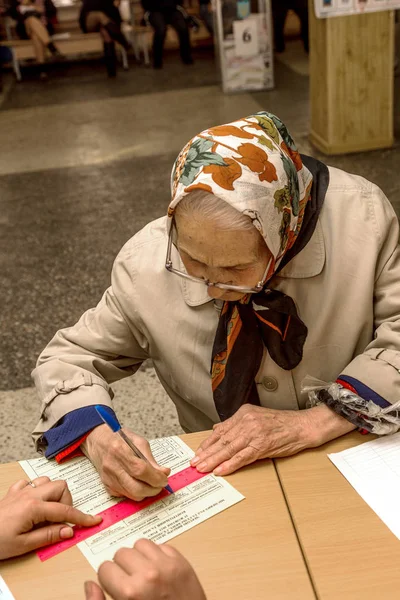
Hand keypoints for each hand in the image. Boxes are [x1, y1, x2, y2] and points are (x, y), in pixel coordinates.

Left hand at [0, 477, 101, 559]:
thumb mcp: (24, 545)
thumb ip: (49, 535)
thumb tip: (69, 530)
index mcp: (34, 507)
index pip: (66, 511)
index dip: (82, 517)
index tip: (94, 521)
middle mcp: (29, 494)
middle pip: (60, 487)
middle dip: (67, 502)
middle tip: (62, 520)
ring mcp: (20, 491)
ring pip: (47, 481)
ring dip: (53, 494)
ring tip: (49, 511)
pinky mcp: (12, 492)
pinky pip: (30, 482)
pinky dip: (36, 490)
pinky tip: (34, 503)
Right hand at [81, 425, 170, 501]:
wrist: (98, 441)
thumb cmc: (118, 438)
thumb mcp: (137, 441)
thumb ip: (150, 458)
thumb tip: (163, 472)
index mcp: (120, 451)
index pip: (140, 470)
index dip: (155, 478)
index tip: (164, 478)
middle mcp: (112, 467)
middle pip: (136, 488)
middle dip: (153, 489)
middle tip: (160, 484)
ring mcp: (108, 478)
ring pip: (132, 495)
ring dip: (146, 493)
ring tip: (152, 485)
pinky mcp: (107, 486)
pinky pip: (125, 495)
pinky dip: (135, 493)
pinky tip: (139, 484)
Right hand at [84, 539, 206, 599]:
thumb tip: (90, 584)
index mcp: (129, 592)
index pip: (105, 568)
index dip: (108, 578)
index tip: (115, 586)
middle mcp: (148, 574)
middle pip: (121, 552)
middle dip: (122, 566)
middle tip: (130, 580)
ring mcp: (167, 565)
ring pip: (140, 544)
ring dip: (139, 556)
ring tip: (144, 572)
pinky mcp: (182, 561)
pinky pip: (161, 545)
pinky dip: (157, 555)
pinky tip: (158, 570)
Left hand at [190, 404, 316, 475]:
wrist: (302, 426)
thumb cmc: (282, 424)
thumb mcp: (256, 417)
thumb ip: (237, 424)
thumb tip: (218, 429)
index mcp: (244, 414)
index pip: (221, 430)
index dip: (208, 443)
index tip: (198, 452)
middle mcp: (247, 421)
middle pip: (222, 439)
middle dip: (206, 453)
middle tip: (195, 463)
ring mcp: (254, 433)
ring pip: (229, 448)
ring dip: (214, 460)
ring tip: (203, 468)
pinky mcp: (262, 445)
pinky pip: (242, 457)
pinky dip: (230, 465)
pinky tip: (221, 470)